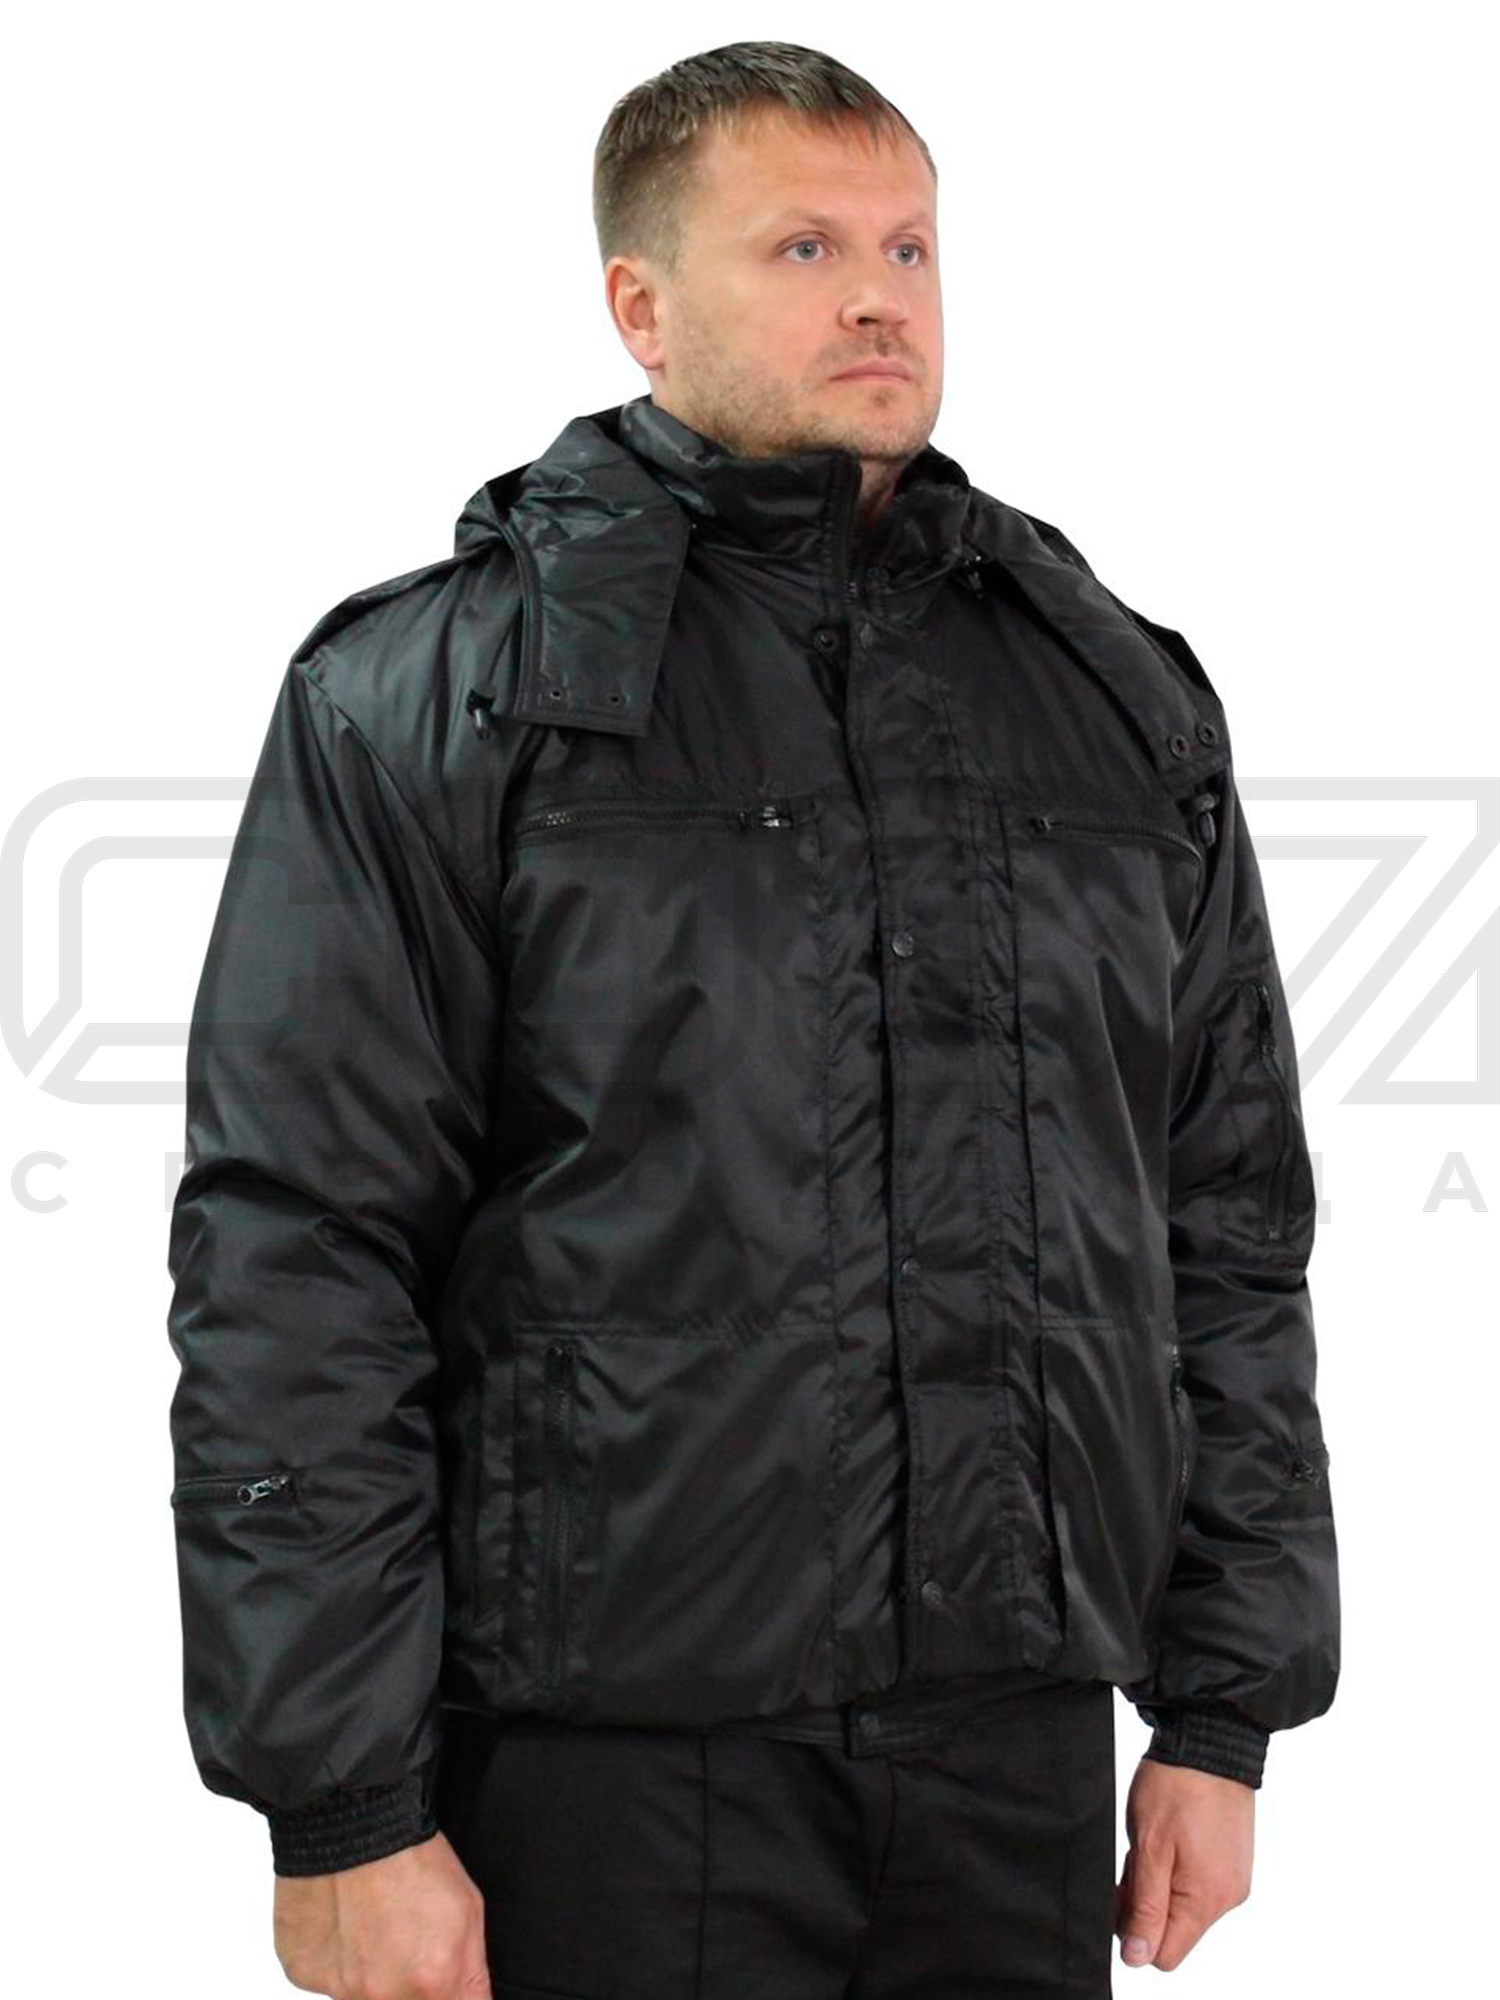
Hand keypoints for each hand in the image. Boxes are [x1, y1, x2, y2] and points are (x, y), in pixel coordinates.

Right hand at [274, 1829, 491, 1999]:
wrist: (350, 1820)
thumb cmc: (411, 1856)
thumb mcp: (468, 1910)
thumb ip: (473, 1977)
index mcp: (430, 1984)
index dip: (443, 1995)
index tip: (436, 1977)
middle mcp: (382, 1996)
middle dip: (407, 1988)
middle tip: (403, 1944)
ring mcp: (338, 1989)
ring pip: (361, 1998)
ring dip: (371, 1975)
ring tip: (371, 1927)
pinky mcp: (302, 1974)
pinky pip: (325, 1980)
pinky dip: (336, 1960)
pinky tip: (343, 1923)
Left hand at [1114, 1757, 1253, 1970]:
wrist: (1210, 1741)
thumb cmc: (1176, 1788)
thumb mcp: (1149, 1848)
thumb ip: (1145, 1907)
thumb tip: (1138, 1956)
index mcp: (1206, 1900)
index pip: (1165, 1954)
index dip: (1134, 1931)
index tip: (1123, 1890)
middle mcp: (1227, 1898)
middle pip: (1173, 1930)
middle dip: (1145, 1901)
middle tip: (1135, 1857)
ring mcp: (1233, 1879)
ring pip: (1183, 1904)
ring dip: (1160, 1882)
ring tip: (1154, 1840)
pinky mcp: (1233, 1861)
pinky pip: (1198, 1883)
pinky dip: (1177, 1868)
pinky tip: (1170, 1836)